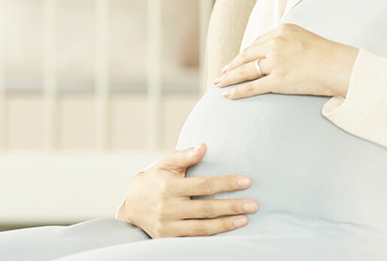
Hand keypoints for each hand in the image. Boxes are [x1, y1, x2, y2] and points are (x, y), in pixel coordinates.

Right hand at [117, 143, 258, 237]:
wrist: (132, 204)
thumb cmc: (156, 178)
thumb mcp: (166, 163)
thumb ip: (185, 155)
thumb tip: (204, 146)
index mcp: (169, 187)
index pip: (204, 185)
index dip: (227, 183)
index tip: (247, 181)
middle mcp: (168, 208)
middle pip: (206, 208)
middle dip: (232, 206)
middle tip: (254, 205)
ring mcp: (167, 226)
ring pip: (202, 228)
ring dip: (226, 224)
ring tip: (245, 219)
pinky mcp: (167, 239)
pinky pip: (194, 239)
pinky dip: (212, 236)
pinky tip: (227, 230)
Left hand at [215, 23, 358, 99]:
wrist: (339, 66)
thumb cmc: (328, 55)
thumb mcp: (305, 38)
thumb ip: (289, 42)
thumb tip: (278, 52)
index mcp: (281, 31)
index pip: (257, 43)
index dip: (245, 53)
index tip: (238, 60)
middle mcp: (275, 44)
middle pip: (246, 55)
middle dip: (232, 64)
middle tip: (222, 72)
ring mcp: (275, 63)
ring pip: (244, 71)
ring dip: (228, 77)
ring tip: (219, 82)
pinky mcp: (277, 81)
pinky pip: (252, 87)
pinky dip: (237, 91)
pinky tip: (227, 95)